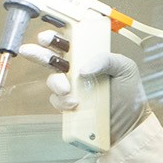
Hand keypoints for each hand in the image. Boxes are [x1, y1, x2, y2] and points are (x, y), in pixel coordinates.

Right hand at [33, 48, 148, 142]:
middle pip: (52, 58)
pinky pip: (57, 101)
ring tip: (68, 89)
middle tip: (31, 51)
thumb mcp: (125, 69)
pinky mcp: (69, 107)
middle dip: (39, 52)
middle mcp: (77, 71)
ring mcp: (72, 89)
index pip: (69, 42)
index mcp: (90, 57)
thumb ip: (107, 60)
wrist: (131, 125)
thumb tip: (83, 67)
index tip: (46, 37)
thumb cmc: (130, 94)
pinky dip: (62, 101)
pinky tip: (74, 104)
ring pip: (52, 80)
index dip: (55, 37)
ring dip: (56, 82)